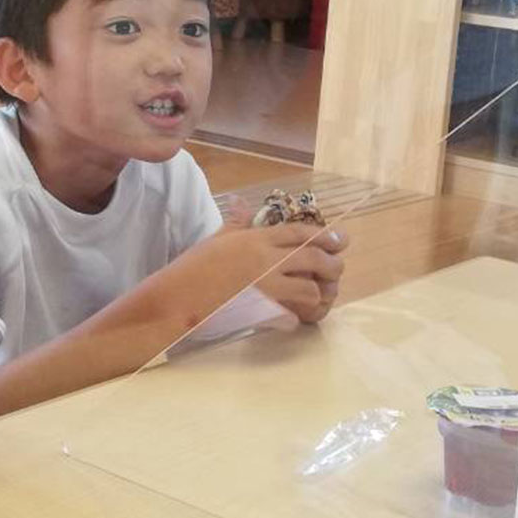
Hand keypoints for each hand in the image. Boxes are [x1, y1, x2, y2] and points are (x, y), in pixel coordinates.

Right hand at [187, 223, 346, 323]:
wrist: (177, 297)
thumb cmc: (192, 268)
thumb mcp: (215, 240)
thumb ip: (234, 223)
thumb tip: (240, 202)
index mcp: (255, 239)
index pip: (298, 233)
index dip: (324, 235)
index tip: (340, 238)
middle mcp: (265, 260)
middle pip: (312, 256)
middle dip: (332, 261)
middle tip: (339, 266)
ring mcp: (265, 286)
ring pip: (309, 287)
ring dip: (319, 291)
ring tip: (322, 293)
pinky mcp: (262, 310)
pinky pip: (293, 313)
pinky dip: (300, 314)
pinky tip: (299, 315)